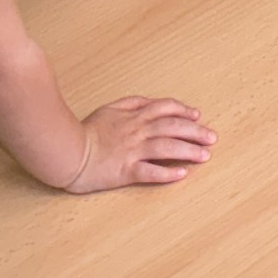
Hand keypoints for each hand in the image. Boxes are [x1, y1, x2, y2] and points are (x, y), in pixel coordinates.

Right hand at [69, 96, 213, 192]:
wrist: (66, 150)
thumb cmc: (85, 131)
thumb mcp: (108, 109)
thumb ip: (130, 104)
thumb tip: (149, 102)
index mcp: (134, 116)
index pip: (165, 109)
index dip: (183, 111)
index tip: (197, 116)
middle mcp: (137, 131)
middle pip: (172, 127)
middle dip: (195, 131)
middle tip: (212, 137)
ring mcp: (132, 151)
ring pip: (167, 147)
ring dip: (188, 151)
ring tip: (205, 155)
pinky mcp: (124, 171)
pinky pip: (150, 171)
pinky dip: (167, 172)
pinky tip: (182, 174)